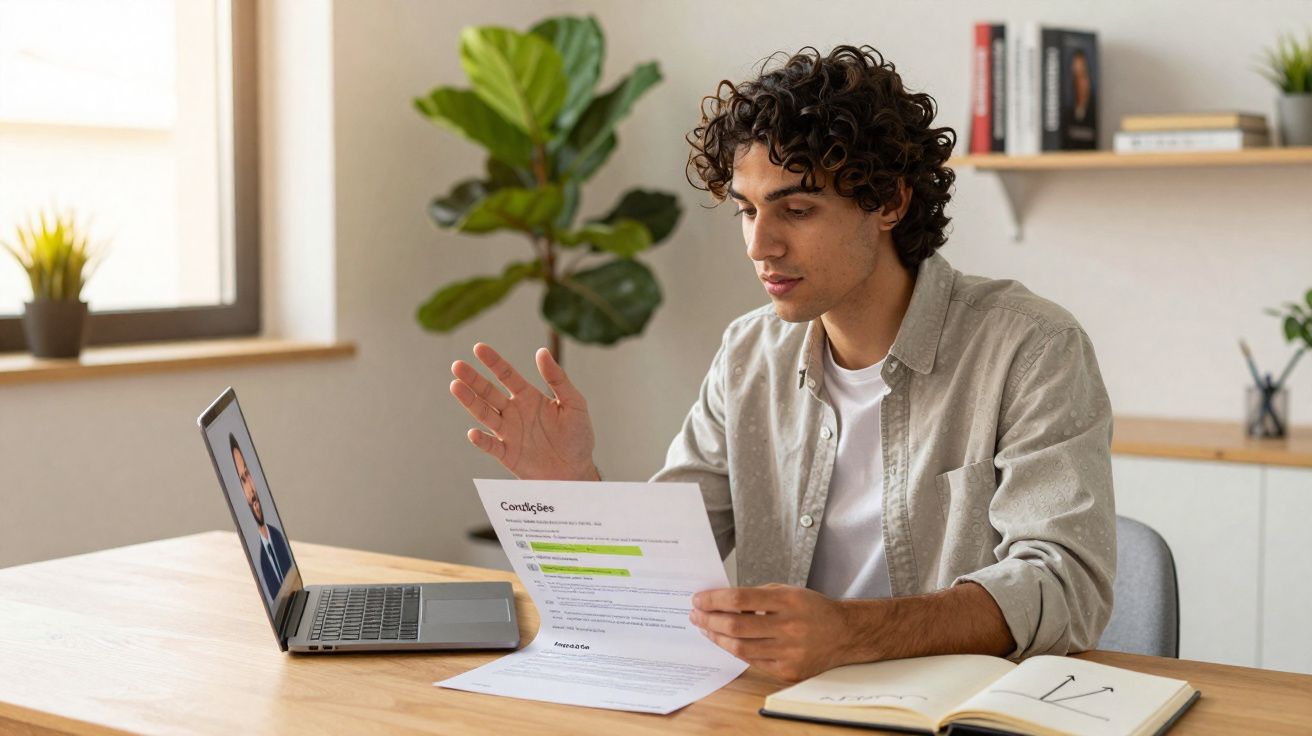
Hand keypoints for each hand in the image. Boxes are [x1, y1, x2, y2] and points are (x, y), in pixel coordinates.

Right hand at [449, 343, 598, 480]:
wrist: (576, 471)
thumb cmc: (578, 436)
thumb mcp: (574, 404)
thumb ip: (558, 379)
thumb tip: (542, 351)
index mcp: (528, 396)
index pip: (506, 375)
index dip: (493, 361)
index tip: (478, 347)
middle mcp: (514, 412)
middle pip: (488, 392)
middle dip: (473, 379)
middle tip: (457, 365)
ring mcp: (508, 433)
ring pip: (484, 414)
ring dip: (470, 401)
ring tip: (455, 386)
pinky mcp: (507, 454)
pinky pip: (491, 446)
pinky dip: (482, 440)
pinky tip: (473, 432)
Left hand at [690, 584, 855, 681]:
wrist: (845, 634)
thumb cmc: (813, 609)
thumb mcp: (788, 591)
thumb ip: (757, 596)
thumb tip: (721, 601)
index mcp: (788, 601)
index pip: (741, 599)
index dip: (715, 599)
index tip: (699, 599)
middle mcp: (789, 627)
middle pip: (736, 625)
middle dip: (709, 619)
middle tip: (696, 615)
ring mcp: (789, 652)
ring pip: (740, 647)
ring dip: (717, 637)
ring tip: (706, 628)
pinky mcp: (788, 671)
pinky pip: (752, 661)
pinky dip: (736, 650)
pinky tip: (727, 641)